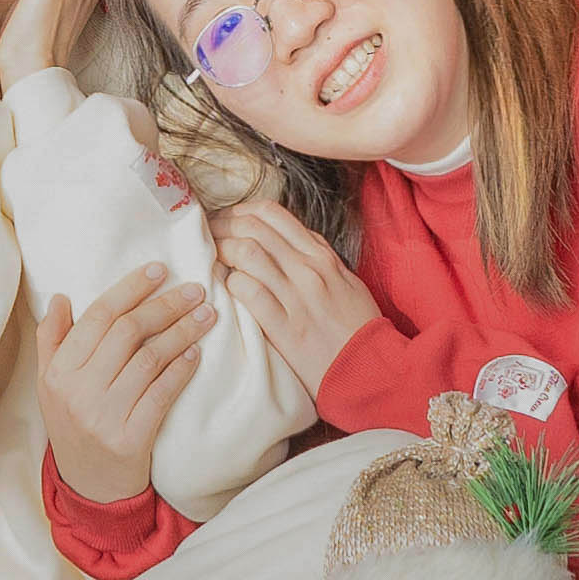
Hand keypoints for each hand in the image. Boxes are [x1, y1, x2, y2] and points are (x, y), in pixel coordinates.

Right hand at [32, 265, 214, 503]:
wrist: (89, 487)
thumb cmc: (73, 426)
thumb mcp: (50, 385)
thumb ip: (52, 340)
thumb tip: (59, 297)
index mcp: (58, 372)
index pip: (97, 317)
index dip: (130, 288)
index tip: (159, 269)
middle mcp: (78, 391)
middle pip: (127, 332)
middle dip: (165, 305)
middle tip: (195, 289)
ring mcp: (104, 417)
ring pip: (149, 359)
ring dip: (182, 332)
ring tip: (206, 315)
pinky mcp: (130, 440)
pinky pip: (161, 395)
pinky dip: (181, 371)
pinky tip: (197, 354)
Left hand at [202, 202, 379, 387]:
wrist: (371, 368)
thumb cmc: (359, 328)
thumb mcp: (346, 281)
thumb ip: (318, 258)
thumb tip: (288, 241)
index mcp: (322, 256)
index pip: (273, 214)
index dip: (241, 211)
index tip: (227, 220)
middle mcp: (308, 269)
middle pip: (253, 228)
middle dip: (222, 226)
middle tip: (207, 236)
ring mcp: (297, 297)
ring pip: (247, 254)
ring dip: (222, 252)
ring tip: (211, 260)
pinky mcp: (286, 328)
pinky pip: (249, 293)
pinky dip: (231, 284)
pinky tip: (226, 288)